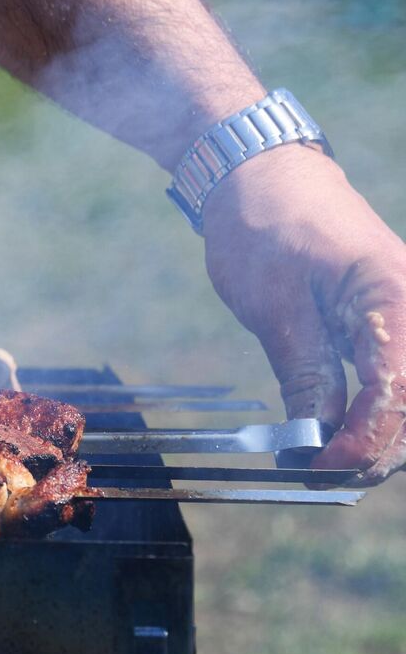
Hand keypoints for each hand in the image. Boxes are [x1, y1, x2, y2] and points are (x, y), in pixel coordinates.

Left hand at [202, 144, 405, 481]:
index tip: (324, 469)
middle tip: (323, 478)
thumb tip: (316, 439)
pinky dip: (374, 410)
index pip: (397, 388)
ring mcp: (405, 312)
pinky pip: (394, 375)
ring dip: (380, 436)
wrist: (262, 175)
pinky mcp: (388, 320)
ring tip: (328, 466)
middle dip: (379, 449)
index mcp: (393, 296)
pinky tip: (341, 435)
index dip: (366, 439)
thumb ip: (305, 373)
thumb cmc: (264, 227)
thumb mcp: (274, 306)